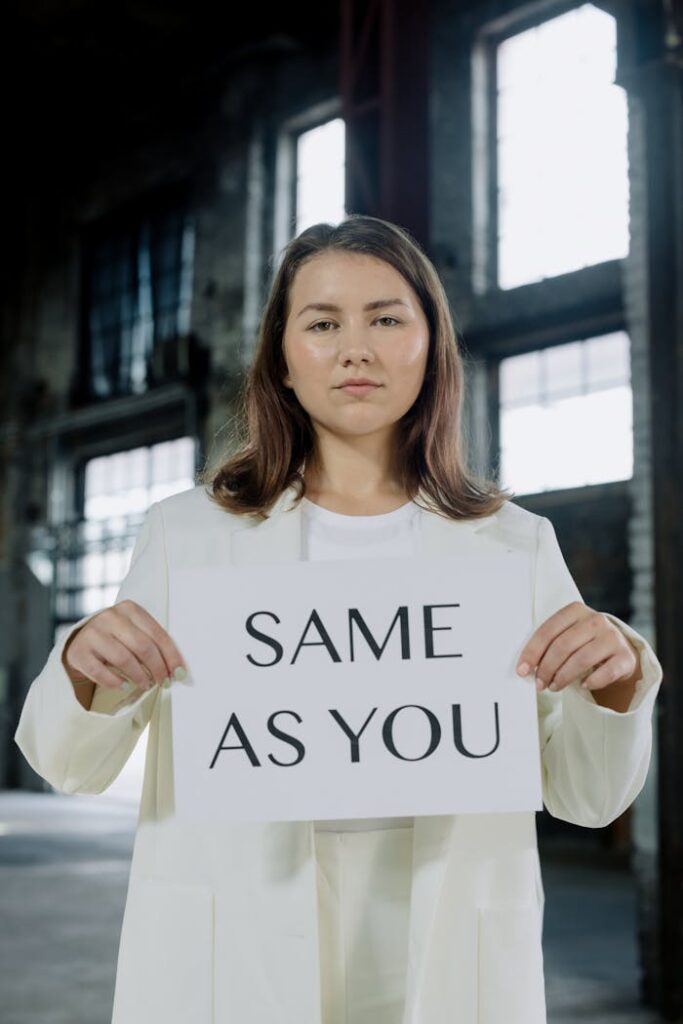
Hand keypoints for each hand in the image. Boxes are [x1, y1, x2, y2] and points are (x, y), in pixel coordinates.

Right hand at [62, 599, 186, 691]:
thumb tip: (177, 670)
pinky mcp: (79, 652)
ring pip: (123, 659)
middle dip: (157, 668)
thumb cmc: (116, 638)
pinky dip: (115, 682)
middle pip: (143, 646)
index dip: (171, 656)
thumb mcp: (134, 632)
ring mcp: (92, 633)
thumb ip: (154, 644)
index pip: (157, 634)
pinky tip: (124, 686)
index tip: (179, 673)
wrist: (81, 642)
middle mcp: (110, 617)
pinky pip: (100, 672)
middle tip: (163, 682)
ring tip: (146, 685)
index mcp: (129, 609)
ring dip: (139, 676)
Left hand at [516, 601, 638, 694]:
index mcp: (576, 611)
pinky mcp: (626, 656)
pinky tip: (583, 685)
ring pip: (581, 659)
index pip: (548, 631)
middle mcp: (596, 620)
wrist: (618, 652)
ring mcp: (613, 637)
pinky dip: (592, 681)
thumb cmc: (584, 645)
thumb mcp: (567, 637)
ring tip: (555, 687)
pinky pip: (606, 672)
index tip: (522, 670)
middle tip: (540, 684)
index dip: (532, 652)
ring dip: (564, 677)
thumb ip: (549, 646)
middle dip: (547, 668)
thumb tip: (526, 668)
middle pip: (563, 646)